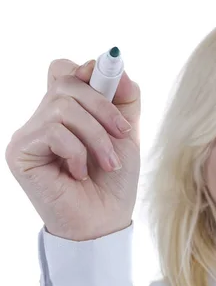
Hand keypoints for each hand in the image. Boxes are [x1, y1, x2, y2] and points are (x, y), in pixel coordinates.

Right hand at [5, 58, 140, 240]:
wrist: (104, 222)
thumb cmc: (113, 182)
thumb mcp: (125, 134)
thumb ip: (122, 98)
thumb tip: (114, 64)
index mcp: (65, 112)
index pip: (64, 70)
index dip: (88, 71)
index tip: (114, 85)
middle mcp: (43, 118)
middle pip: (66, 80)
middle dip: (103, 107)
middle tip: (122, 134)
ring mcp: (29, 134)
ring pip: (62, 106)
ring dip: (95, 136)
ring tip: (107, 163)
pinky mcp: (20, 152)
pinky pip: (53, 131)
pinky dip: (77, 151)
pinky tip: (79, 173)